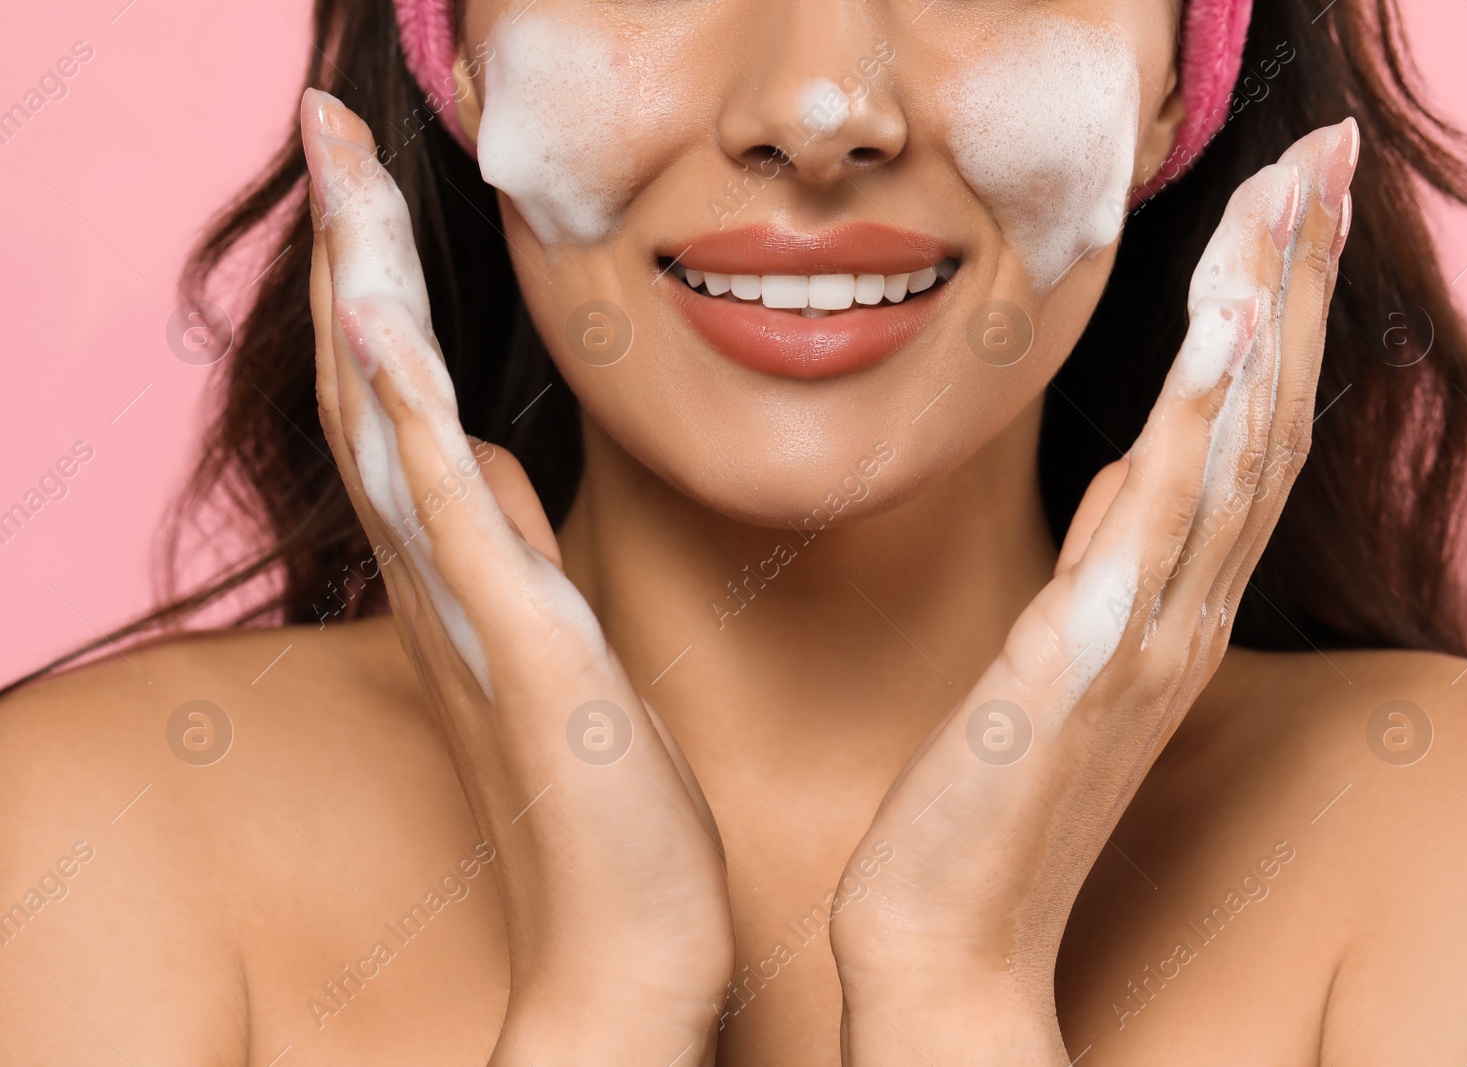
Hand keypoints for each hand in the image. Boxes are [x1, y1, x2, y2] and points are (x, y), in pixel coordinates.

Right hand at [299, 89, 734, 1064]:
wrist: (630, 935)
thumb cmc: (607, 798)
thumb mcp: (560, 642)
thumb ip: (514, 548)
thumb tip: (489, 459)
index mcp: (461, 573)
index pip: (398, 403)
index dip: (377, 286)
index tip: (373, 180)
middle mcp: (440, 579)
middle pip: (370, 383)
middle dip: (353, 247)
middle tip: (328, 120)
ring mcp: (469, 609)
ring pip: (389, 418)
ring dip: (365, 286)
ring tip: (341, 162)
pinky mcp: (515, 645)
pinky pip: (444, 508)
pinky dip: (407, 410)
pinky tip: (383, 320)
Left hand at [829, 120, 1359, 1063]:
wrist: (944, 935)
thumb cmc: (991, 797)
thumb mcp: (1057, 655)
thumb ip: (1105, 563)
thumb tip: (1132, 473)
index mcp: (1172, 607)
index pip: (1246, 437)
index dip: (1280, 318)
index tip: (1293, 210)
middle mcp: (1181, 616)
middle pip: (1263, 423)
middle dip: (1296, 283)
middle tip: (1323, 160)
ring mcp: (1142, 642)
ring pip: (1231, 457)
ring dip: (1266, 322)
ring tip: (1290, 202)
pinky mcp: (1078, 666)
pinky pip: (1153, 532)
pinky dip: (1196, 435)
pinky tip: (1220, 347)